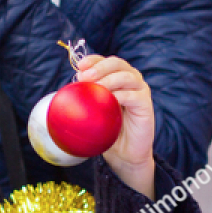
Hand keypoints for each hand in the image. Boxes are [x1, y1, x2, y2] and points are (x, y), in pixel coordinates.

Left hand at [76, 54, 157, 199]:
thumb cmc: (107, 131)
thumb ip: (84, 99)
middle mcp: (131, 79)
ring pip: (126, 76)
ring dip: (109, 79)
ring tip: (95, 87)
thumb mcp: (93, 112)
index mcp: (117, 77)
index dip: (93, 60)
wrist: (123, 153)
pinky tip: (110, 100)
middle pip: (117, 63)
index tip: (79, 66)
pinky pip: (134, 95)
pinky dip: (120, 95)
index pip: (105, 61)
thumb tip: (66, 89)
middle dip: (99, 67)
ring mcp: (140, 90)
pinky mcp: (146, 104)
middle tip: (85, 77)